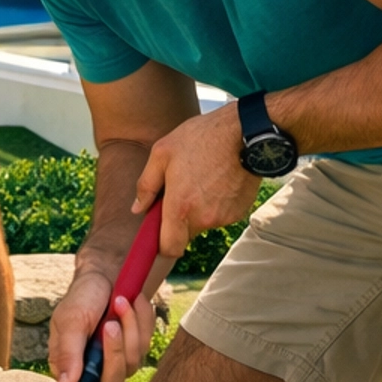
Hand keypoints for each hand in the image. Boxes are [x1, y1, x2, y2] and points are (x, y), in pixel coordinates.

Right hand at [48, 266, 157, 381]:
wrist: (107, 275)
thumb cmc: (83, 297)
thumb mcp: (70, 320)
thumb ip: (67, 352)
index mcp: (69, 365)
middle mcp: (94, 369)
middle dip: (115, 351)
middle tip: (111, 323)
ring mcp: (118, 361)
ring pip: (132, 361)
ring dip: (129, 327)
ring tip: (120, 301)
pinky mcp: (136, 349)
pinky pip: (146, 344)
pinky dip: (142, 320)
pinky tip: (133, 303)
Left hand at [134, 105, 257, 263]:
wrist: (244, 132)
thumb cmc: (201, 138)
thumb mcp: (163, 153)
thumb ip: (147, 185)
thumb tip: (137, 209)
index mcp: (180, 208)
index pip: (169, 248)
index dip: (162, 244)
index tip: (159, 230)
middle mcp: (203, 219)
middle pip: (186, 234)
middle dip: (180, 219)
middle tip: (181, 190)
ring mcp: (224, 217)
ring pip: (204, 223)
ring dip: (200, 209)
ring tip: (203, 178)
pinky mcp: (239, 212)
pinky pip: (221, 215)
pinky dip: (217, 204)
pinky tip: (219, 180)